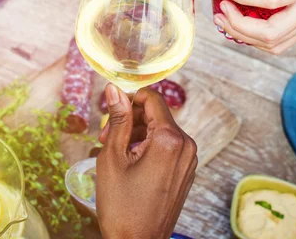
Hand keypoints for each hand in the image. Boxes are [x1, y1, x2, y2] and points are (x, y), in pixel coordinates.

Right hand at [97, 85, 196, 238]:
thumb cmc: (122, 206)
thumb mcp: (113, 156)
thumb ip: (118, 118)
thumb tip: (114, 89)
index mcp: (170, 139)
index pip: (152, 99)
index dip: (129, 100)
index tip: (112, 112)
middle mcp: (186, 146)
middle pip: (157, 114)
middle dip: (130, 120)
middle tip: (106, 137)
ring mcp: (189, 160)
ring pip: (161, 129)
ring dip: (138, 133)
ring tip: (115, 152)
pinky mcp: (186, 171)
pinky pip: (168, 146)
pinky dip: (149, 147)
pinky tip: (130, 162)